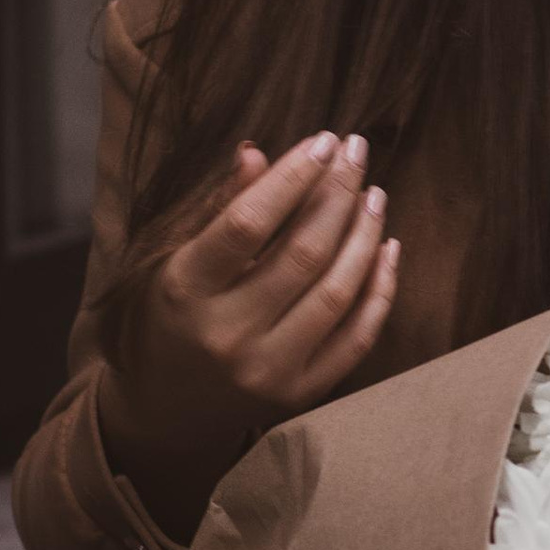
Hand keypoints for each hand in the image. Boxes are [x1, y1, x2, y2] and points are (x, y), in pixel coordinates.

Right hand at [103, 132, 401, 532]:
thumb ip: (215, 208)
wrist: (162, 410)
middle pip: (302, 254)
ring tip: (374, 193)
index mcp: (184, 290)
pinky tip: (387, 246)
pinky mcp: (299, 393)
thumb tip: (257, 153)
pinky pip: (357, 337)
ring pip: (336, 292)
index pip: (247, 224)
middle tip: (357, 153)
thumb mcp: (171, 259)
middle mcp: (226, 334)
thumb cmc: (166, 316)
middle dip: (337, 195)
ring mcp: (267, 370)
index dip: (292, 178)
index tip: (326, 140)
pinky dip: (380, 289)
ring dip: (365, 236)